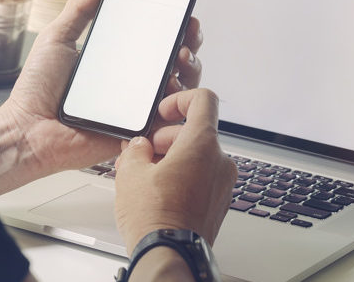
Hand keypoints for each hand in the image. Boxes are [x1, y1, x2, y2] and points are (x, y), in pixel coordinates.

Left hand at [3, 0, 203, 176]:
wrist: (29, 129)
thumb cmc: (36, 91)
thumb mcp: (56, 38)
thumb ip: (79, 9)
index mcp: (117, 62)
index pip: (156, 42)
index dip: (175, 28)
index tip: (182, 14)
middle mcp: (132, 84)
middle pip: (177, 63)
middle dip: (190, 43)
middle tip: (186, 34)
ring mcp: (138, 108)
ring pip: (181, 89)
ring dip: (189, 70)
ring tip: (180, 59)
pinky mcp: (138, 131)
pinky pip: (170, 121)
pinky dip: (179, 104)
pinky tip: (172, 89)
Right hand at [114, 88, 237, 254]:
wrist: (168, 255)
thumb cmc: (155, 218)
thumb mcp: (131, 172)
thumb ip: (136, 149)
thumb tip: (139, 147)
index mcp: (202, 144)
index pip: (203, 100)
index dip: (179, 99)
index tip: (162, 112)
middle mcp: (219, 161)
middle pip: (195, 131)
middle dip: (165, 137)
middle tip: (141, 151)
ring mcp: (222, 184)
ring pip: (197, 156)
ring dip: (171, 157)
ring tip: (144, 174)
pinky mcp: (218, 202)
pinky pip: (202, 177)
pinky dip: (182, 175)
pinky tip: (158, 189)